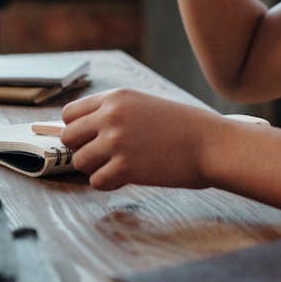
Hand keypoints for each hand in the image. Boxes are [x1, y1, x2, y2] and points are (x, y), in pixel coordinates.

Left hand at [60, 88, 223, 190]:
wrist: (212, 144)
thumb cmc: (184, 127)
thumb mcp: (145, 105)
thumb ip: (115, 113)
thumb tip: (84, 132)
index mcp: (116, 97)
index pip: (70, 113)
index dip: (77, 129)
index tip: (89, 139)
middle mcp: (111, 116)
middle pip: (68, 138)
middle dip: (83, 149)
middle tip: (104, 156)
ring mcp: (116, 142)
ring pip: (79, 161)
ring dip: (95, 168)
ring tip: (119, 167)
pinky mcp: (124, 168)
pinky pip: (96, 182)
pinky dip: (108, 184)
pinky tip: (127, 178)